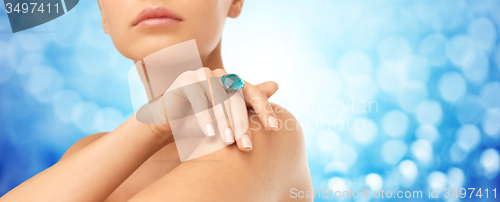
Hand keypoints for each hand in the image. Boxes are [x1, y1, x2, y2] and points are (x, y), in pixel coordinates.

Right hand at [137, 67, 277, 151]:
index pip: (253, 94)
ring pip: (219, 99)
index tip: (274, 129)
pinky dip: (204, 117)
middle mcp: (220, 75)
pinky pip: (198, 99)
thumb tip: (276, 84)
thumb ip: (249, 104)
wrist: (169, 122)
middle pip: (236, 99)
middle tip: (246, 147)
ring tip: (228, 142)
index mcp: (233, 82)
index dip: (264, 110)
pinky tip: (209, 134)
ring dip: (224, 122)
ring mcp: (202, 74)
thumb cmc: (202, 121)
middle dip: (242, 124)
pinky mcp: (186, 79)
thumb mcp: (227, 117)